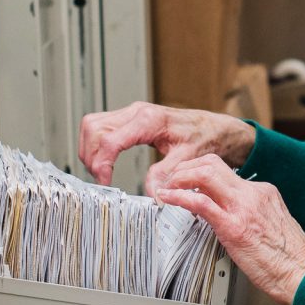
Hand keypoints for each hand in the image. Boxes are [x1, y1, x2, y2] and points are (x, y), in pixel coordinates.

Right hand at [77, 102, 254, 187]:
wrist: (214, 127)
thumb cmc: (204, 137)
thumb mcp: (189, 158)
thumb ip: (168, 174)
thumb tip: (151, 193)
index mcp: (150, 120)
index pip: (110, 140)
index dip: (102, 164)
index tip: (105, 182)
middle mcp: (136, 111)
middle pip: (94, 129)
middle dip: (91, 157)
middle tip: (101, 179)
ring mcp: (131, 112)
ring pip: (92, 125)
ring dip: (90, 149)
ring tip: (101, 172)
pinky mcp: (129, 118)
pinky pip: (100, 126)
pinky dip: (95, 144)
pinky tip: (104, 161)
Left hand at [154, 154, 304, 304]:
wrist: (304, 274)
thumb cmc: (291, 260)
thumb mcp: (274, 225)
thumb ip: (254, 216)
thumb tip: (234, 219)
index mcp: (265, 192)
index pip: (227, 173)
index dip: (202, 175)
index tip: (190, 183)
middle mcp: (255, 193)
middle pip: (213, 163)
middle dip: (187, 168)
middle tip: (173, 180)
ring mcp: (244, 208)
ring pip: (205, 174)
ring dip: (180, 177)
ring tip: (168, 187)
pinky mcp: (234, 226)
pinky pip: (199, 202)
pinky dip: (178, 196)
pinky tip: (168, 199)